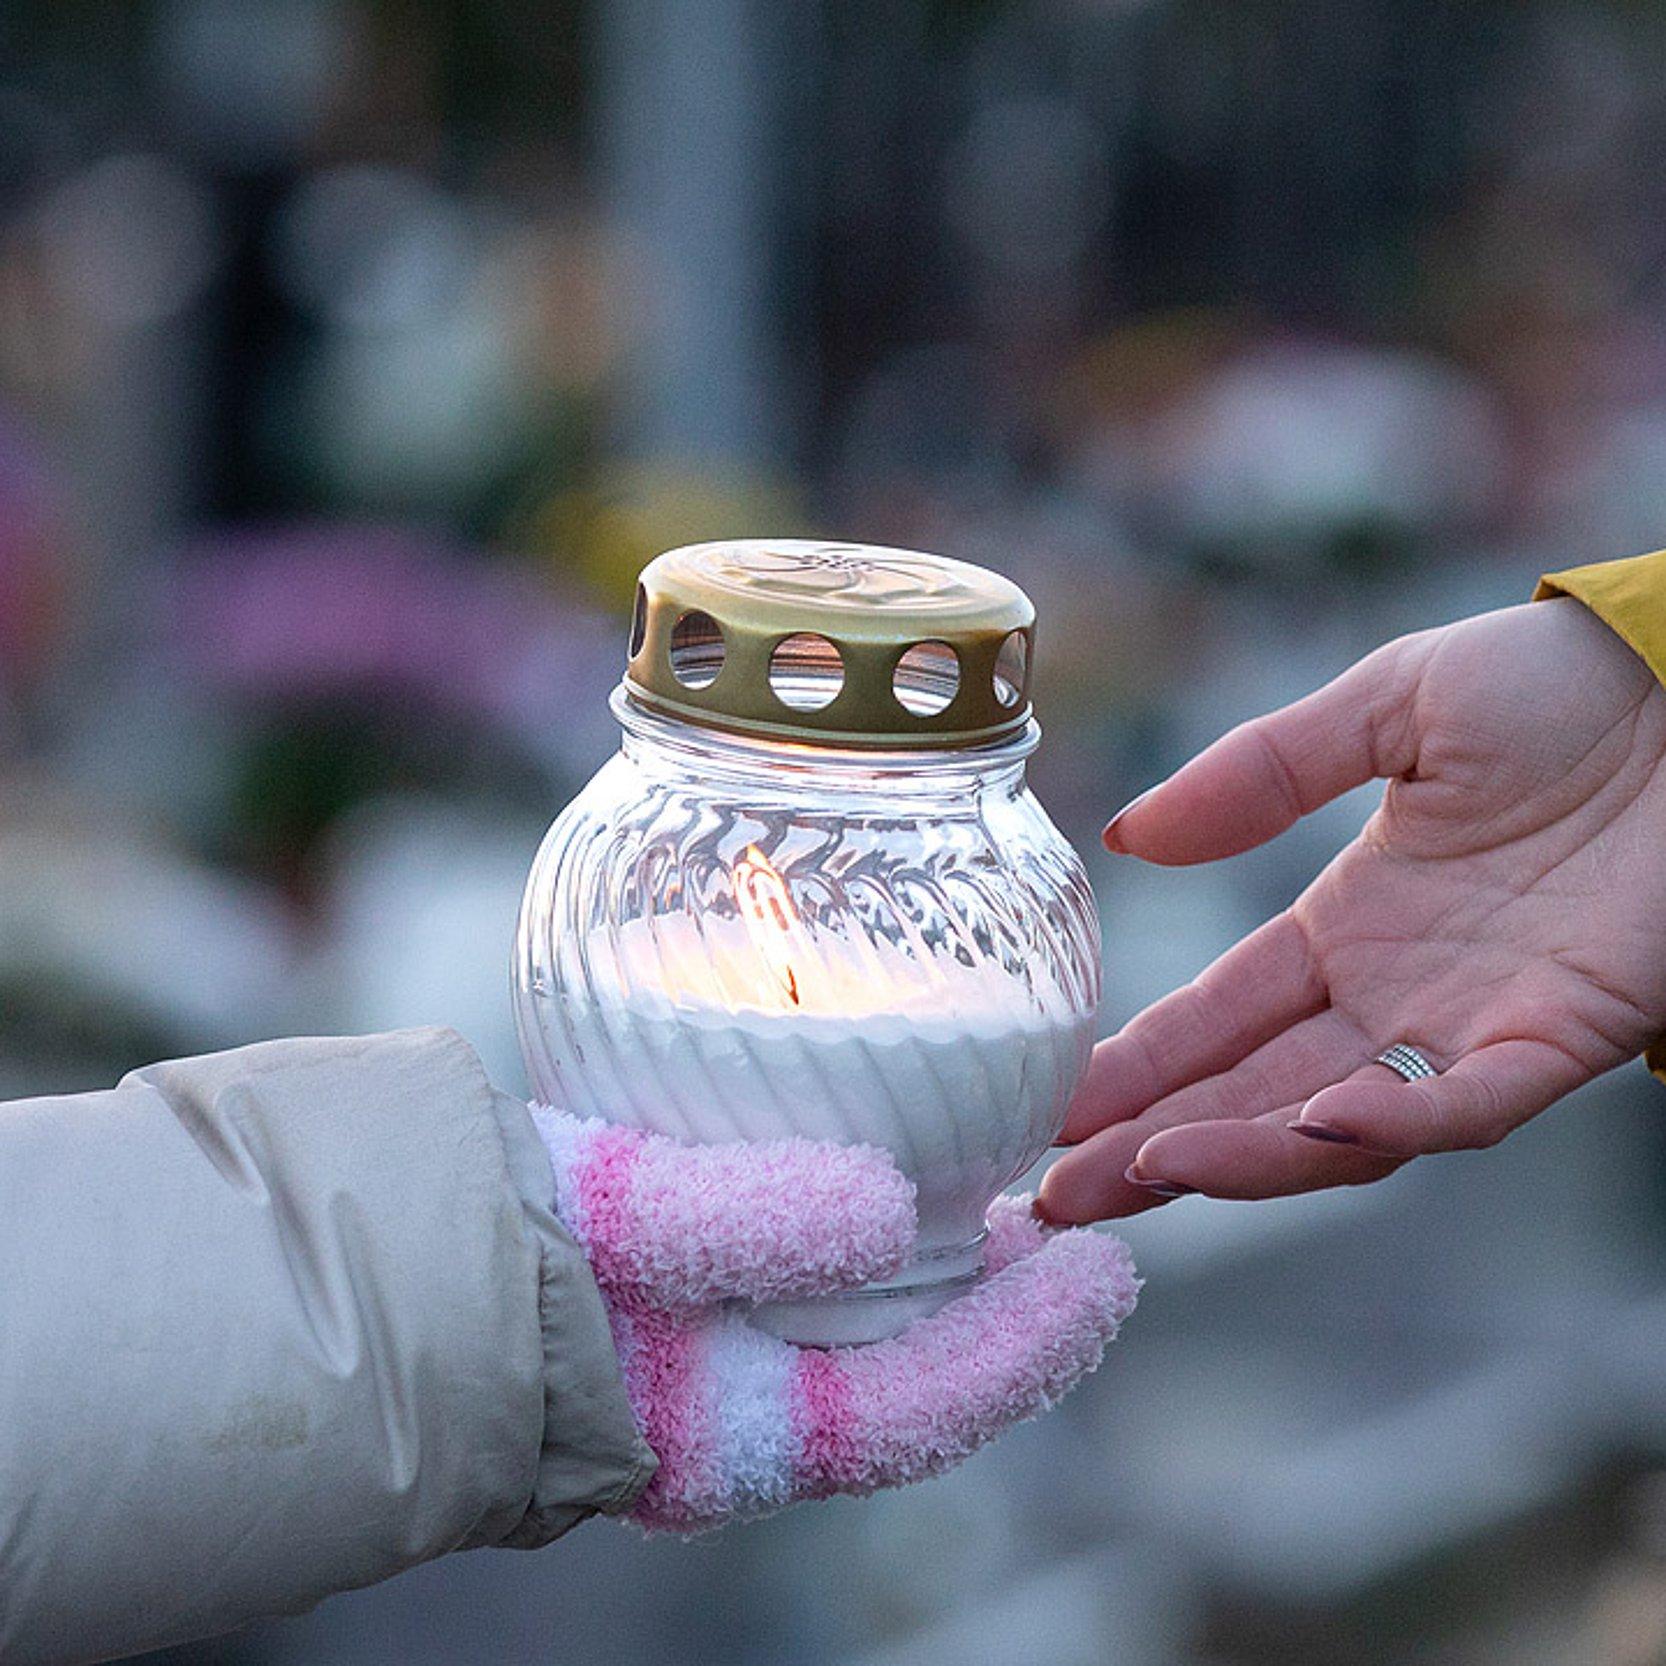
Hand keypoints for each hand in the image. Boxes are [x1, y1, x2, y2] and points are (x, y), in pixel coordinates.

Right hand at [533, 1109, 1137, 1531]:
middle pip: (906, 1376)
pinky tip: (901, 1173)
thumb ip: (741, 1216)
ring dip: (942, 1276)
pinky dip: (875, 1236)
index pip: (914, 1410)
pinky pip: (816, 1277)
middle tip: (1072, 1226)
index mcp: (727, 1433)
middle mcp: (735, 1410)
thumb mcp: (609, 1219)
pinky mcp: (700, 1297)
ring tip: (1007, 1202)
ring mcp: (717, 1360)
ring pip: (867, 1333)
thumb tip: (893, 1209)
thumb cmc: (483, 1244)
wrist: (381, 1246)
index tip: (1105, 1272)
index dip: (1020, 1350)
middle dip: (998, 1313)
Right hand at [1041, 597, 1665, 1220]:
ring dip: (1248, 1154)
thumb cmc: (1558, 685)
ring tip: (1150, 1174)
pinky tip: (1318, 1127)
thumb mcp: (1387, 705)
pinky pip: (1469, 1103)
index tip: (1056, 1108)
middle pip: (1256, 1093)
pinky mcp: (1562, 1034)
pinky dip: (1395, 1123)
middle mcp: (1398, 995)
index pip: (1223, 1016)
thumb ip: (1263, 770)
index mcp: (1349, 925)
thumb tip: (1130, 836)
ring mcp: (1475, 1026)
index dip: (1142, 1065)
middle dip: (1156, 1149)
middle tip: (1057, 1197)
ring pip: (1344, 1123)